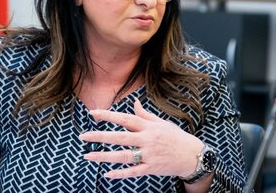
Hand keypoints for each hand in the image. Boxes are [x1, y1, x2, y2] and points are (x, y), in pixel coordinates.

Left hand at [79, 98, 203, 178]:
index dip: (109, 115)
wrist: (192, 155)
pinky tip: (107, 173)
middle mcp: (147, 140)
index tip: (93, 113)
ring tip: (88, 155)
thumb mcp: (162, 123)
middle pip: (120, 137)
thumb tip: (134, 103)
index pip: (125, 119)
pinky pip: (133, 171)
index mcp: (149, 127)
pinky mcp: (151, 168)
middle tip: (83, 135)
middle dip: (100, 136)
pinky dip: (120, 173)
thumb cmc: (176, 137)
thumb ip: (145, 115)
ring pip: (123, 156)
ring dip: (104, 156)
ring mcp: (149, 155)